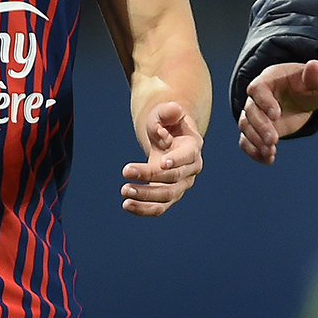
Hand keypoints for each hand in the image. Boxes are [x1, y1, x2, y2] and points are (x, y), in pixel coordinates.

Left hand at [121, 101, 202, 216]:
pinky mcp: (169, 195)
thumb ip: (168, 111)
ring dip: (145, 196)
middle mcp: (191, 169)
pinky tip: (127, 204)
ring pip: (167, 196)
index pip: (187, 156)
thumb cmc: (165, 123)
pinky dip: (144, 209)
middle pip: (174, 178)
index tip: (161, 163)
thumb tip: (174, 109)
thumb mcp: (164, 112)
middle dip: (150, 176)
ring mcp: (181, 184)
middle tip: (125, 171)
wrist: (167, 136)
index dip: (176, 160)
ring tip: (124, 190)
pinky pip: (159, 207)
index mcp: (193, 147)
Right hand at [237, 59, 317, 164]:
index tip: (276, 114)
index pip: (258, 89)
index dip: (264, 102)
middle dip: (260, 127)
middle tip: (274, 140)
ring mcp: (257, 115)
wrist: (305, 96)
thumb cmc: (310, 84)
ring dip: (256, 141)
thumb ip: (317, 74)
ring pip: (246, 127)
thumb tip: (314, 65)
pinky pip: (247, 141)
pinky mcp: (258, 130)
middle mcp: (258, 98)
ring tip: (271, 152)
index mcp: (269, 80)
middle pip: (250, 111)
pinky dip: (254, 151)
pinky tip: (268, 159)